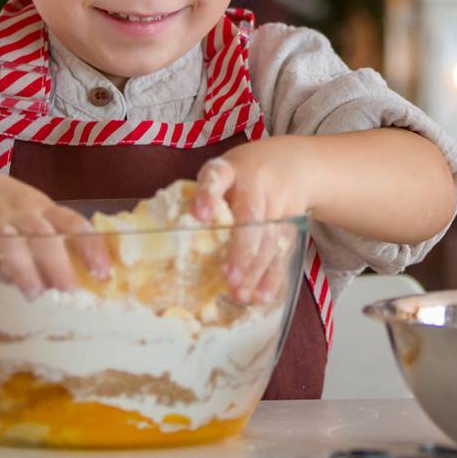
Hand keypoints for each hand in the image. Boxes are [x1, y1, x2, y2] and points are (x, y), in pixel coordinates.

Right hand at [0, 162, 110, 293]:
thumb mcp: (28, 208)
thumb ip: (50, 236)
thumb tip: (78, 276)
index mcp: (41, 206)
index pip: (73, 224)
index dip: (91, 248)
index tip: (104, 273)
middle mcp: (19, 213)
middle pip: (43, 237)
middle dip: (58, 264)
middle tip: (69, 289)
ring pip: (12, 246)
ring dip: (25, 270)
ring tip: (36, 292)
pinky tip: (1, 280)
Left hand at [192, 140, 309, 303]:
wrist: (292, 162)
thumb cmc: (240, 176)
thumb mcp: (220, 176)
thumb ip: (200, 200)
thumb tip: (165, 242)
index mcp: (228, 170)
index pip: (217, 178)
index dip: (208, 196)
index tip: (199, 216)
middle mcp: (255, 185)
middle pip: (250, 215)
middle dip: (240, 248)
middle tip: (227, 277)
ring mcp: (276, 203)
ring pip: (268, 237)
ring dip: (254, 269)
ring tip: (239, 294)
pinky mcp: (290, 223)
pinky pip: (282, 251)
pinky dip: (273, 275)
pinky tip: (262, 295)